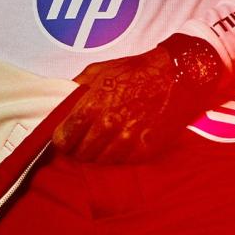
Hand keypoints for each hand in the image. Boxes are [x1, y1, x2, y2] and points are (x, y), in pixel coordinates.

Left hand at [53, 46, 180, 162]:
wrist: (175, 77)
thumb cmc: (136, 72)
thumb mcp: (98, 71)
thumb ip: (75, 89)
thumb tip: (59, 105)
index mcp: (93, 105)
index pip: (64, 138)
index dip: (60, 141)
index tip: (63, 139)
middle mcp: (108, 125)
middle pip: (81, 154)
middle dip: (77, 149)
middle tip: (81, 142)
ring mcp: (127, 141)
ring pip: (100, 162)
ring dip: (97, 155)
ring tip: (101, 143)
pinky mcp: (144, 151)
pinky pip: (121, 163)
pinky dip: (117, 156)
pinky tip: (119, 144)